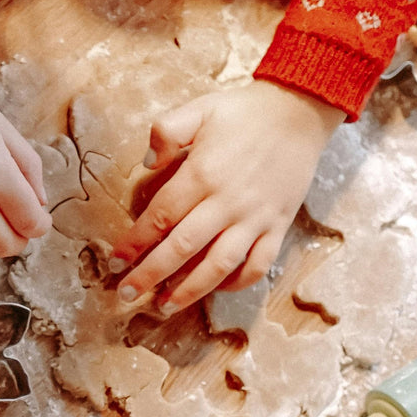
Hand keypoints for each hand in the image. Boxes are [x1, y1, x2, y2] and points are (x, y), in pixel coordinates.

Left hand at [108, 81, 342, 313]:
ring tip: (164, 306)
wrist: (300, 110)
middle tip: (126, 293)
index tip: (115, 261)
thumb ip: (166, 131)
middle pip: (181, 248)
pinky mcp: (278, 225)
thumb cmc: (245, 112)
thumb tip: (145, 163)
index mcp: (202, 174)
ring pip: (218, 265)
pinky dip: (237, 282)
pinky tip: (216, 288)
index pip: (160, 216)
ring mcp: (255, 218)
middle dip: (150, 275)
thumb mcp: (200, 109)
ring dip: (189, 290)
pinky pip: (258, 264)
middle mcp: (227, 202)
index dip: (135, 242)